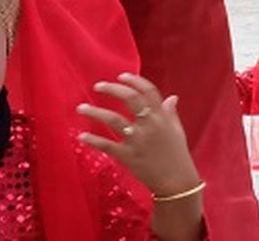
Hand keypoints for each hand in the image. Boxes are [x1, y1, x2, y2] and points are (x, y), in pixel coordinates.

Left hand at [77, 73, 200, 198]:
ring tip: (81, 108)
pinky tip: (82, 136)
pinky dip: (93, 140)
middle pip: (129, 99)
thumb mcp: (177, 131)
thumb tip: (172, 97)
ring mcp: (137, 140)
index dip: (134, 81)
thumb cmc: (177, 155)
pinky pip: (107, 145)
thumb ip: (171, 113)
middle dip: (112, 89)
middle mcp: (149, 124)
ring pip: (113, 119)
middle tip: (98, 86)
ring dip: (95, 112)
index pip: (148, 91)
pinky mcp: (127, 156)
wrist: (177, 182)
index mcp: (161, 117)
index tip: (121, 76)